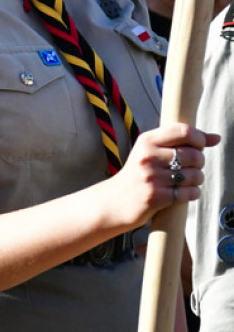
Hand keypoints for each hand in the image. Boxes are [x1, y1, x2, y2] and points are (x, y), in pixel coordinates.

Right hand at [105, 122, 220, 228]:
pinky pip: (189, 193)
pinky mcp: (155, 197)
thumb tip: (216, 138)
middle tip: (191, 167)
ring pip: (194, 175)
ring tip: (186, 181)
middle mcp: (148, 157)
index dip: (199, 138)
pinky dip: (192, 193)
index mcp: (146, 141)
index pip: (183, 131)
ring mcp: (151, 177)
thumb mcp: (151, 151)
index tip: (199, 146)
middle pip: (194, 155)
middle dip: (199, 163)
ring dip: (197, 180)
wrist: (114, 200)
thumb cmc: (138, 174)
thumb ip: (180, 142)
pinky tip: (184, 192)